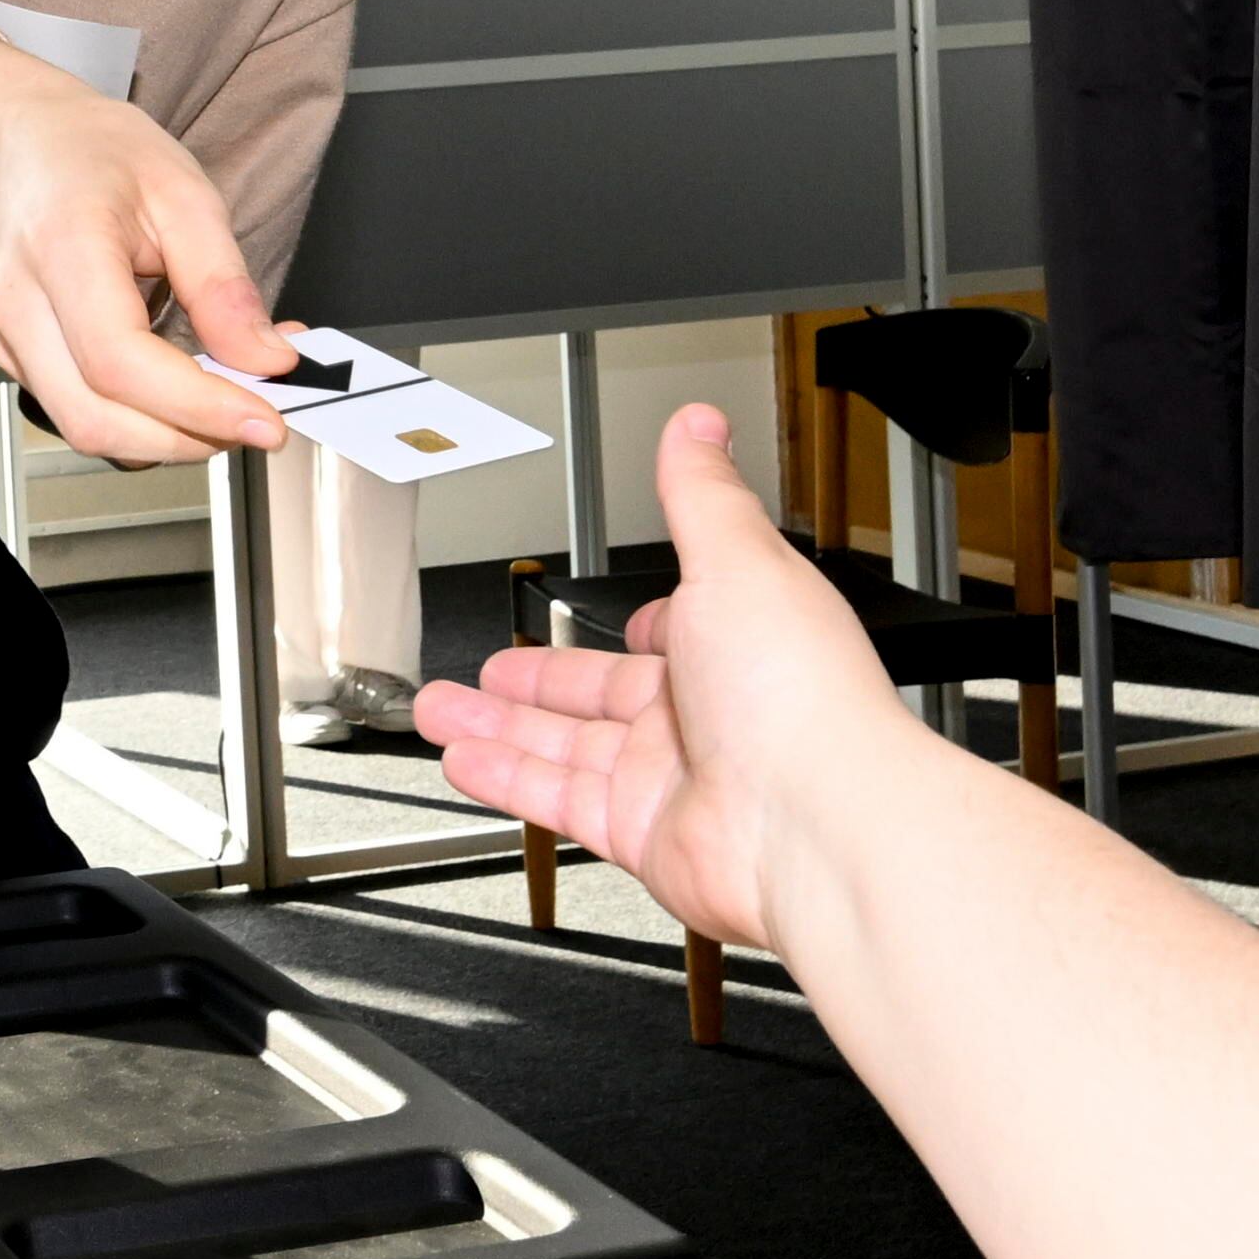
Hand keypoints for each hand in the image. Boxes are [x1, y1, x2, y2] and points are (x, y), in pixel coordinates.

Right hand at [0, 20, 288, 463]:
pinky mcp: (17, 358)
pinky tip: (187, 388)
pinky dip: (144, 419)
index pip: (119, 361)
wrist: (21, 143)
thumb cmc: (96, 156)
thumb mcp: (183, 193)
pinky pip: (81, 411)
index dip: (196, 405)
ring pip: (86, 427)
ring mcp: (9, 337)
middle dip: (188, 436)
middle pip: (95, 416)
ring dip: (169, 436)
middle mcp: (20, 303)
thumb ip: (223, 284)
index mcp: (62, 247)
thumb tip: (265, 359)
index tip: (264, 419)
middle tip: (258, 418)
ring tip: (229, 399)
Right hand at [416, 404, 912, 952]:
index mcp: (737, 640)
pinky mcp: (645, 833)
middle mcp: (709, 712)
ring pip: (566, 747)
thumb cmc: (802, 695)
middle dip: (539, 679)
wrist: (816, 821)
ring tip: (442, 709)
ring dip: (500, 727)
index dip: (640, 625)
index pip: (675, 631)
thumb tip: (699, 425)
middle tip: (488, 669)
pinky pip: (560, 799)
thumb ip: (701, 493)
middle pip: (602, 692)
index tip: (614, 619)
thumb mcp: (737, 557)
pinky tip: (465, 760)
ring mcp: (674, 778)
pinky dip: (507, 780)